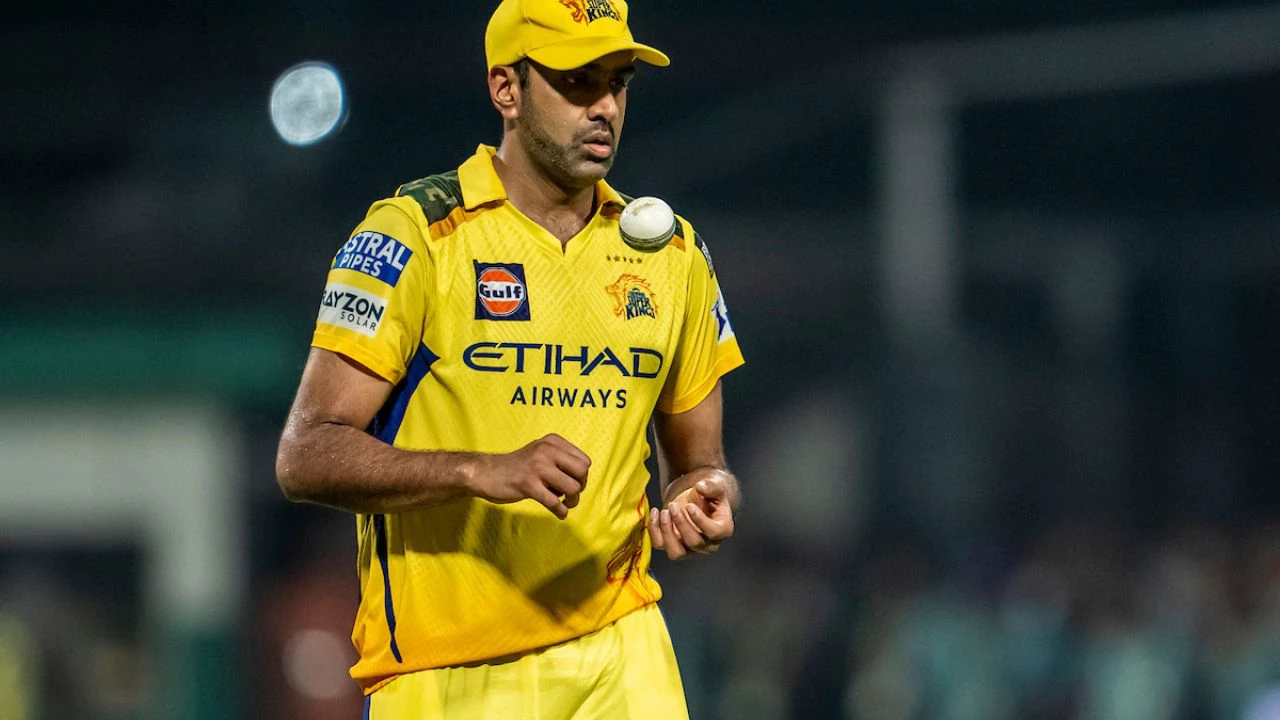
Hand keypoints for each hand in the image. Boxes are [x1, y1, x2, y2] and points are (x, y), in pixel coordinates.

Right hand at [469, 434, 590, 519]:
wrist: (486, 473)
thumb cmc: (517, 467)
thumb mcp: (540, 452)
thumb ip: (561, 459)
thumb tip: (583, 478)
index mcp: (552, 441)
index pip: (585, 460)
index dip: (582, 476)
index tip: (572, 483)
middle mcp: (547, 450)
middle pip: (582, 472)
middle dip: (581, 487)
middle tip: (570, 495)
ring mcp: (537, 467)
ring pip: (572, 488)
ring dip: (572, 501)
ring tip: (564, 504)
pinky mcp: (528, 485)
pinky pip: (555, 502)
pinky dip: (560, 511)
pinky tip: (559, 514)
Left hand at [648, 467, 735, 559]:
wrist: (696, 499)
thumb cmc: (708, 494)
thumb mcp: (714, 485)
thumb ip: (711, 486)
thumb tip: (701, 487)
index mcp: (723, 529)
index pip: (713, 532)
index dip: (700, 521)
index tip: (689, 506)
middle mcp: (708, 544)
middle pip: (694, 543)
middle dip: (681, 523)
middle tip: (673, 505)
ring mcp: (690, 549)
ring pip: (676, 553)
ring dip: (667, 532)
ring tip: (664, 511)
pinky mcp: (673, 546)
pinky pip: (660, 545)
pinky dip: (654, 530)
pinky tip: (655, 512)